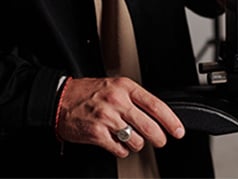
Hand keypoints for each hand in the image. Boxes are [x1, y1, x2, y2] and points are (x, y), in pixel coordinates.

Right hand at [55, 77, 185, 157]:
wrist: (59, 99)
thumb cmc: (87, 94)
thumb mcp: (113, 87)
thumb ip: (134, 99)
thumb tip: (157, 116)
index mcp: (124, 87)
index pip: (156, 105)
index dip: (171, 121)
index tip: (178, 131)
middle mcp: (117, 101)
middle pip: (150, 127)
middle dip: (159, 138)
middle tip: (159, 141)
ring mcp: (107, 118)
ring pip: (136, 141)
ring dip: (136, 144)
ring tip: (128, 139)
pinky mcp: (97, 133)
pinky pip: (120, 149)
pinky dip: (121, 150)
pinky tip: (116, 143)